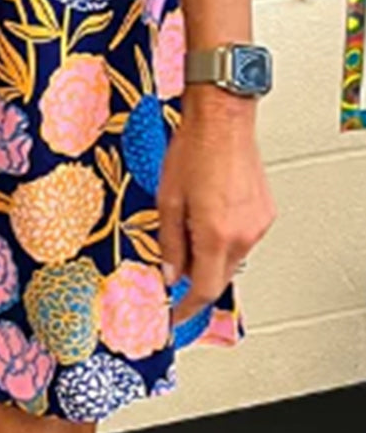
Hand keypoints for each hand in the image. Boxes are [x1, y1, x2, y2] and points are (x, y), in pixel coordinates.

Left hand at [157, 85, 275, 325]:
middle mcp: (242, 234)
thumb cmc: (194, 148)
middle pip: (219, 277)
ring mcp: (258, 224)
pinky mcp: (265, 212)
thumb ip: (168, 242)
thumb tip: (168, 273)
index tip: (174, 314)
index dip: (186, 307)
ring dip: (210, 254)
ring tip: (189, 223)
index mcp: (215, 234)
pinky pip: (242, 238)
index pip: (203, 289)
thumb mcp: (167, 198)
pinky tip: (209, 213)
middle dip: (196, 280)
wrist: (223, 119)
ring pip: (231, 257)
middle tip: (174, 269)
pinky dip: (224, 236)